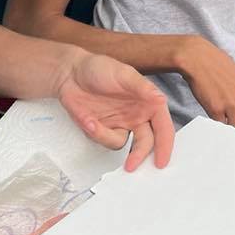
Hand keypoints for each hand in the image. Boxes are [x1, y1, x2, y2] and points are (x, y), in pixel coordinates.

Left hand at [54, 50, 173, 170]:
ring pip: (122, 144)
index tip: (161, 161)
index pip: (163, 127)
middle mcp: (137, 116)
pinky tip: (88, 119)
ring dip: (107, 137)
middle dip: (139, 155)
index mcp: (148, 102)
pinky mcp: (102, 130)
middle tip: (131, 165)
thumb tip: (160, 99)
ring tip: (93, 123)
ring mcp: (120, 124)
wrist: (70, 75)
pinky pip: (103, 140)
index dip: (165, 145)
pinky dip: (95, 132)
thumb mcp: (123, 74)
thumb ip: (142, 88)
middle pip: (146, 142)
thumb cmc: (99, 68)